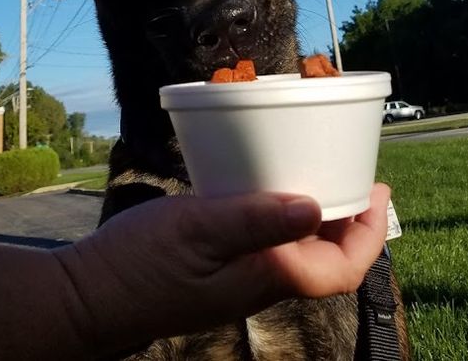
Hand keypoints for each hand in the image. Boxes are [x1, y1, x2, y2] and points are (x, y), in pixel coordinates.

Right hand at [57, 183, 389, 355]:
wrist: (88, 297)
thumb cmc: (140, 267)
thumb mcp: (198, 231)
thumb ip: (255, 220)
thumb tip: (314, 207)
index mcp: (266, 276)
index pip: (340, 268)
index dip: (368, 233)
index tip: (379, 190)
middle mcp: (259, 280)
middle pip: (324, 257)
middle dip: (349, 218)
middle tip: (356, 172)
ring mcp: (237, 275)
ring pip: (296, 245)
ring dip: (316, 211)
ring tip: (318, 171)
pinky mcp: (215, 264)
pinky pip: (265, 238)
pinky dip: (277, 209)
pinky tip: (261, 182)